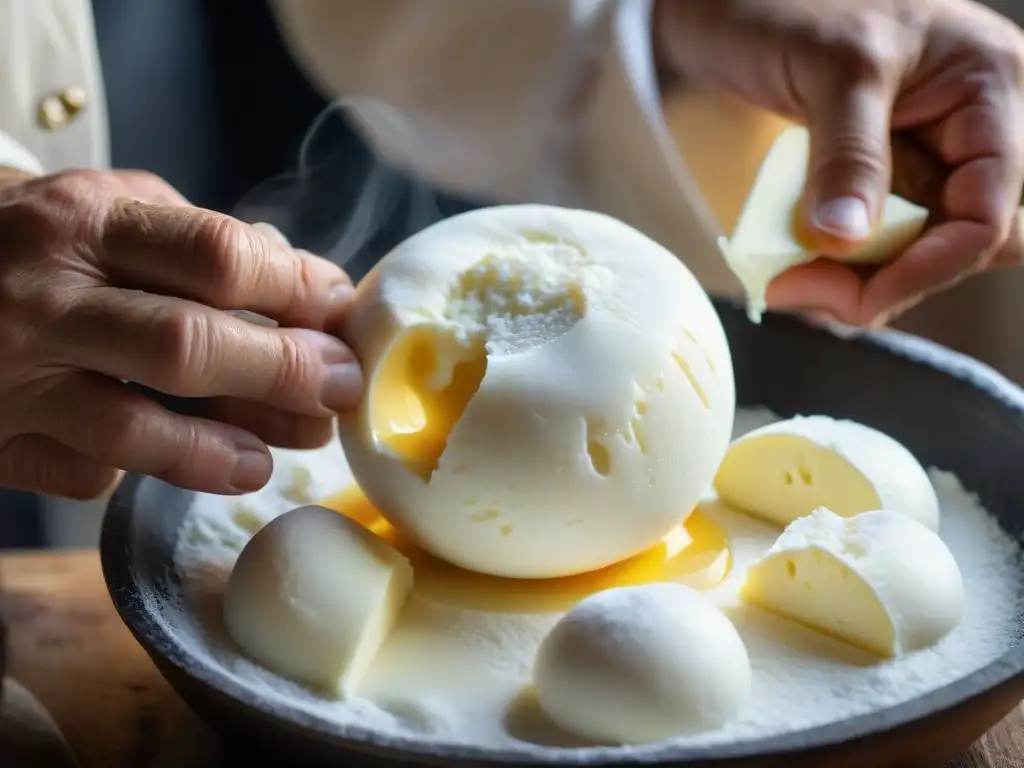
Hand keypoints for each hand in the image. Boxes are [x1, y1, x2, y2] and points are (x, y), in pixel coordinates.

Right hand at [0, 168, 360, 498]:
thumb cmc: (36, 242)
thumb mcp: (108, 210)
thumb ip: (201, 244)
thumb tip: (312, 293)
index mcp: (83, 221)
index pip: (217, 255)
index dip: (297, 291)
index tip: (341, 314)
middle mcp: (43, 297)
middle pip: (187, 344)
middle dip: (283, 374)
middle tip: (340, 390)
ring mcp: (12, 376)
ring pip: (134, 428)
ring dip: (221, 450)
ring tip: (272, 457)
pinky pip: (82, 470)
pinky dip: (138, 471)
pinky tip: (182, 464)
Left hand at [655, 0, 1023, 325]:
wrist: (730, 2)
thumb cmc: (786, 3)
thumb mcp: (830, 69)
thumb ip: (848, 154)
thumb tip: (846, 241)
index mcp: (988, 87)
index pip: (989, 211)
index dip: (929, 267)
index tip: (854, 298)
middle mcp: (968, 125)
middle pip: (960, 241)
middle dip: (889, 281)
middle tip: (802, 291)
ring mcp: (922, 153)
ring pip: (919, 247)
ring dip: (860, 281)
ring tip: (790, 283)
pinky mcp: (877, 173)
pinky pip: (876, 236)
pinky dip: (839, 263)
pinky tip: (794, 270)